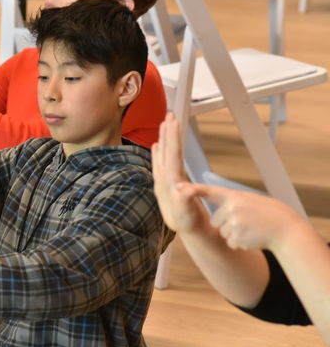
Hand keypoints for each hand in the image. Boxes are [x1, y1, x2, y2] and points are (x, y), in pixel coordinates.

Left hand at [151, 113, 210, 234]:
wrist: (187, 232)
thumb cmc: (189, 224)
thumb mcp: (188, 214)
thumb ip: (184, 201)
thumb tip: (181, 189)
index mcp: (169, 184)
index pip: (171, 155)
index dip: (173, 138)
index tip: (174, 122)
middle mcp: (163, 180)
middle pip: (165, 151)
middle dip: (167, 132)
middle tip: (169, 115)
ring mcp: (163, 181)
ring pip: (162, 154)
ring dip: (164, 138)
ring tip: (164, 124)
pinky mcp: (166, 183)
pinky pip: (161, 162)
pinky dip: (159, 151)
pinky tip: (157, 145)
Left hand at [187, 184, 310, 250]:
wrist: (286, 230)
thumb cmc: (268, 215)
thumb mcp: (249, 201)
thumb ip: (231, 203)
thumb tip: (214, 212)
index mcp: (234, 196)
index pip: (209, 191)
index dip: (192, 190)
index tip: (177, 187)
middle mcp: (231, 208)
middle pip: (216, 221)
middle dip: (227, 224)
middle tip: (246, 223)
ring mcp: (234, 223)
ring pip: (223, 233)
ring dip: (234, 234)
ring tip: (251, 229)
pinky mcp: (236, 238)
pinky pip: (231, 243)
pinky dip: (240, 243)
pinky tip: (253, 238)